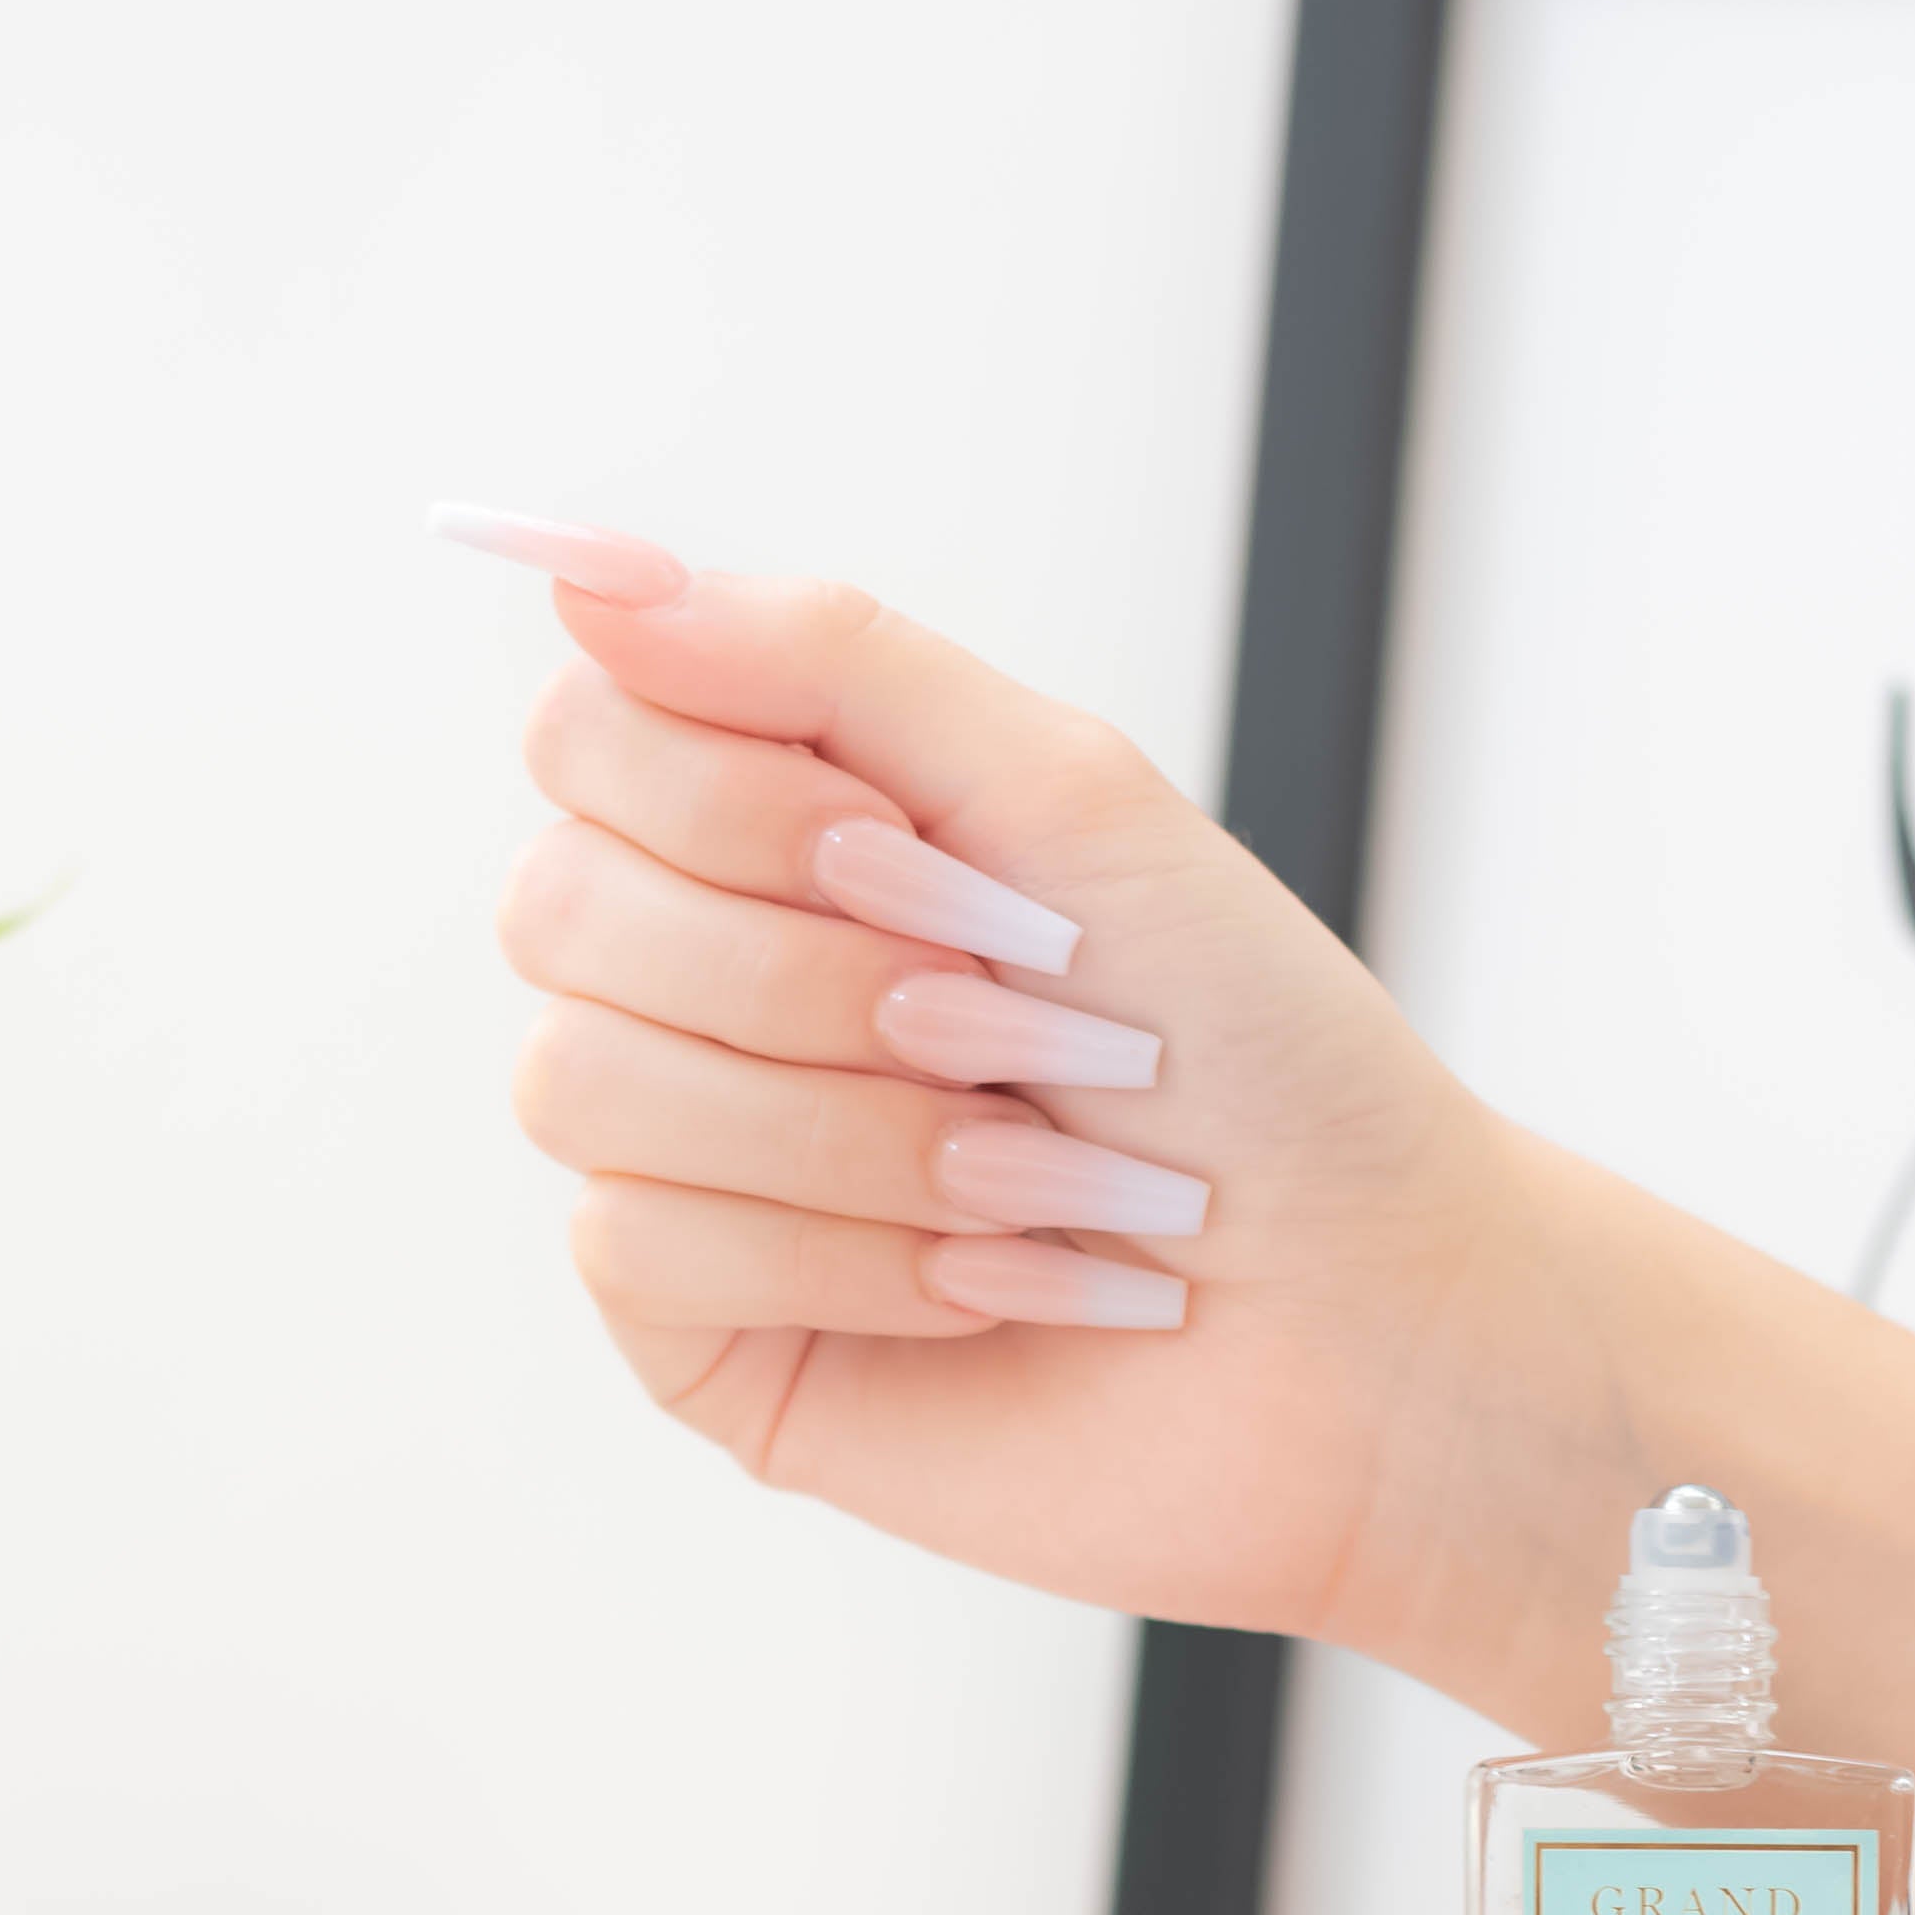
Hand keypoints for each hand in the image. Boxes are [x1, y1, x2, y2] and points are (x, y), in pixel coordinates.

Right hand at [474, 521, 1502, 1649]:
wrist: (1360, 1322)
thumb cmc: (1255, 1069)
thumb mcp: (1066, 798)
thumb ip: (828, 661)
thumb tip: (583, 577)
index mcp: (784, 840)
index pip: (587, 737)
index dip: (726, 794)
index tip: (905, 845)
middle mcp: (706, 989)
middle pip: (554, 906)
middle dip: (812, 972)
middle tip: (1006, 1027)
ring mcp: (688, 1167)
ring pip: (582, 1083)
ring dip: (843, 1128)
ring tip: (1026, 1172)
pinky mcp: (698, 1337)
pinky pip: (640, 1247)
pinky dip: (841, 1256)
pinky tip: (981, 1282)